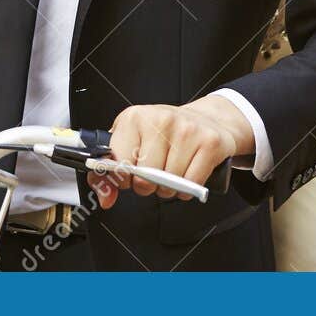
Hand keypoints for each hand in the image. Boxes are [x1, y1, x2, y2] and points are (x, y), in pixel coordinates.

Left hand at [86, 99, 251, 208]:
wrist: (209, 119)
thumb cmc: (166, 133)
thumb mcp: (132, 142)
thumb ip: (111, 172)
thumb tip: (105, 198)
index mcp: (135, 117)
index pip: (119, 164)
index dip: (124, 178)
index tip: (130, 174)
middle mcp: (161, 119)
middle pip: (145, 178)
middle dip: (148, 185)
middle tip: (154, 173)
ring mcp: (187, 130)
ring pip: (169, 184)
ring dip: (169, 187)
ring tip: (172, 170)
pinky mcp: (209, 143)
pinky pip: (191, 185)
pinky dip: (188, 188)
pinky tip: (188, 172)